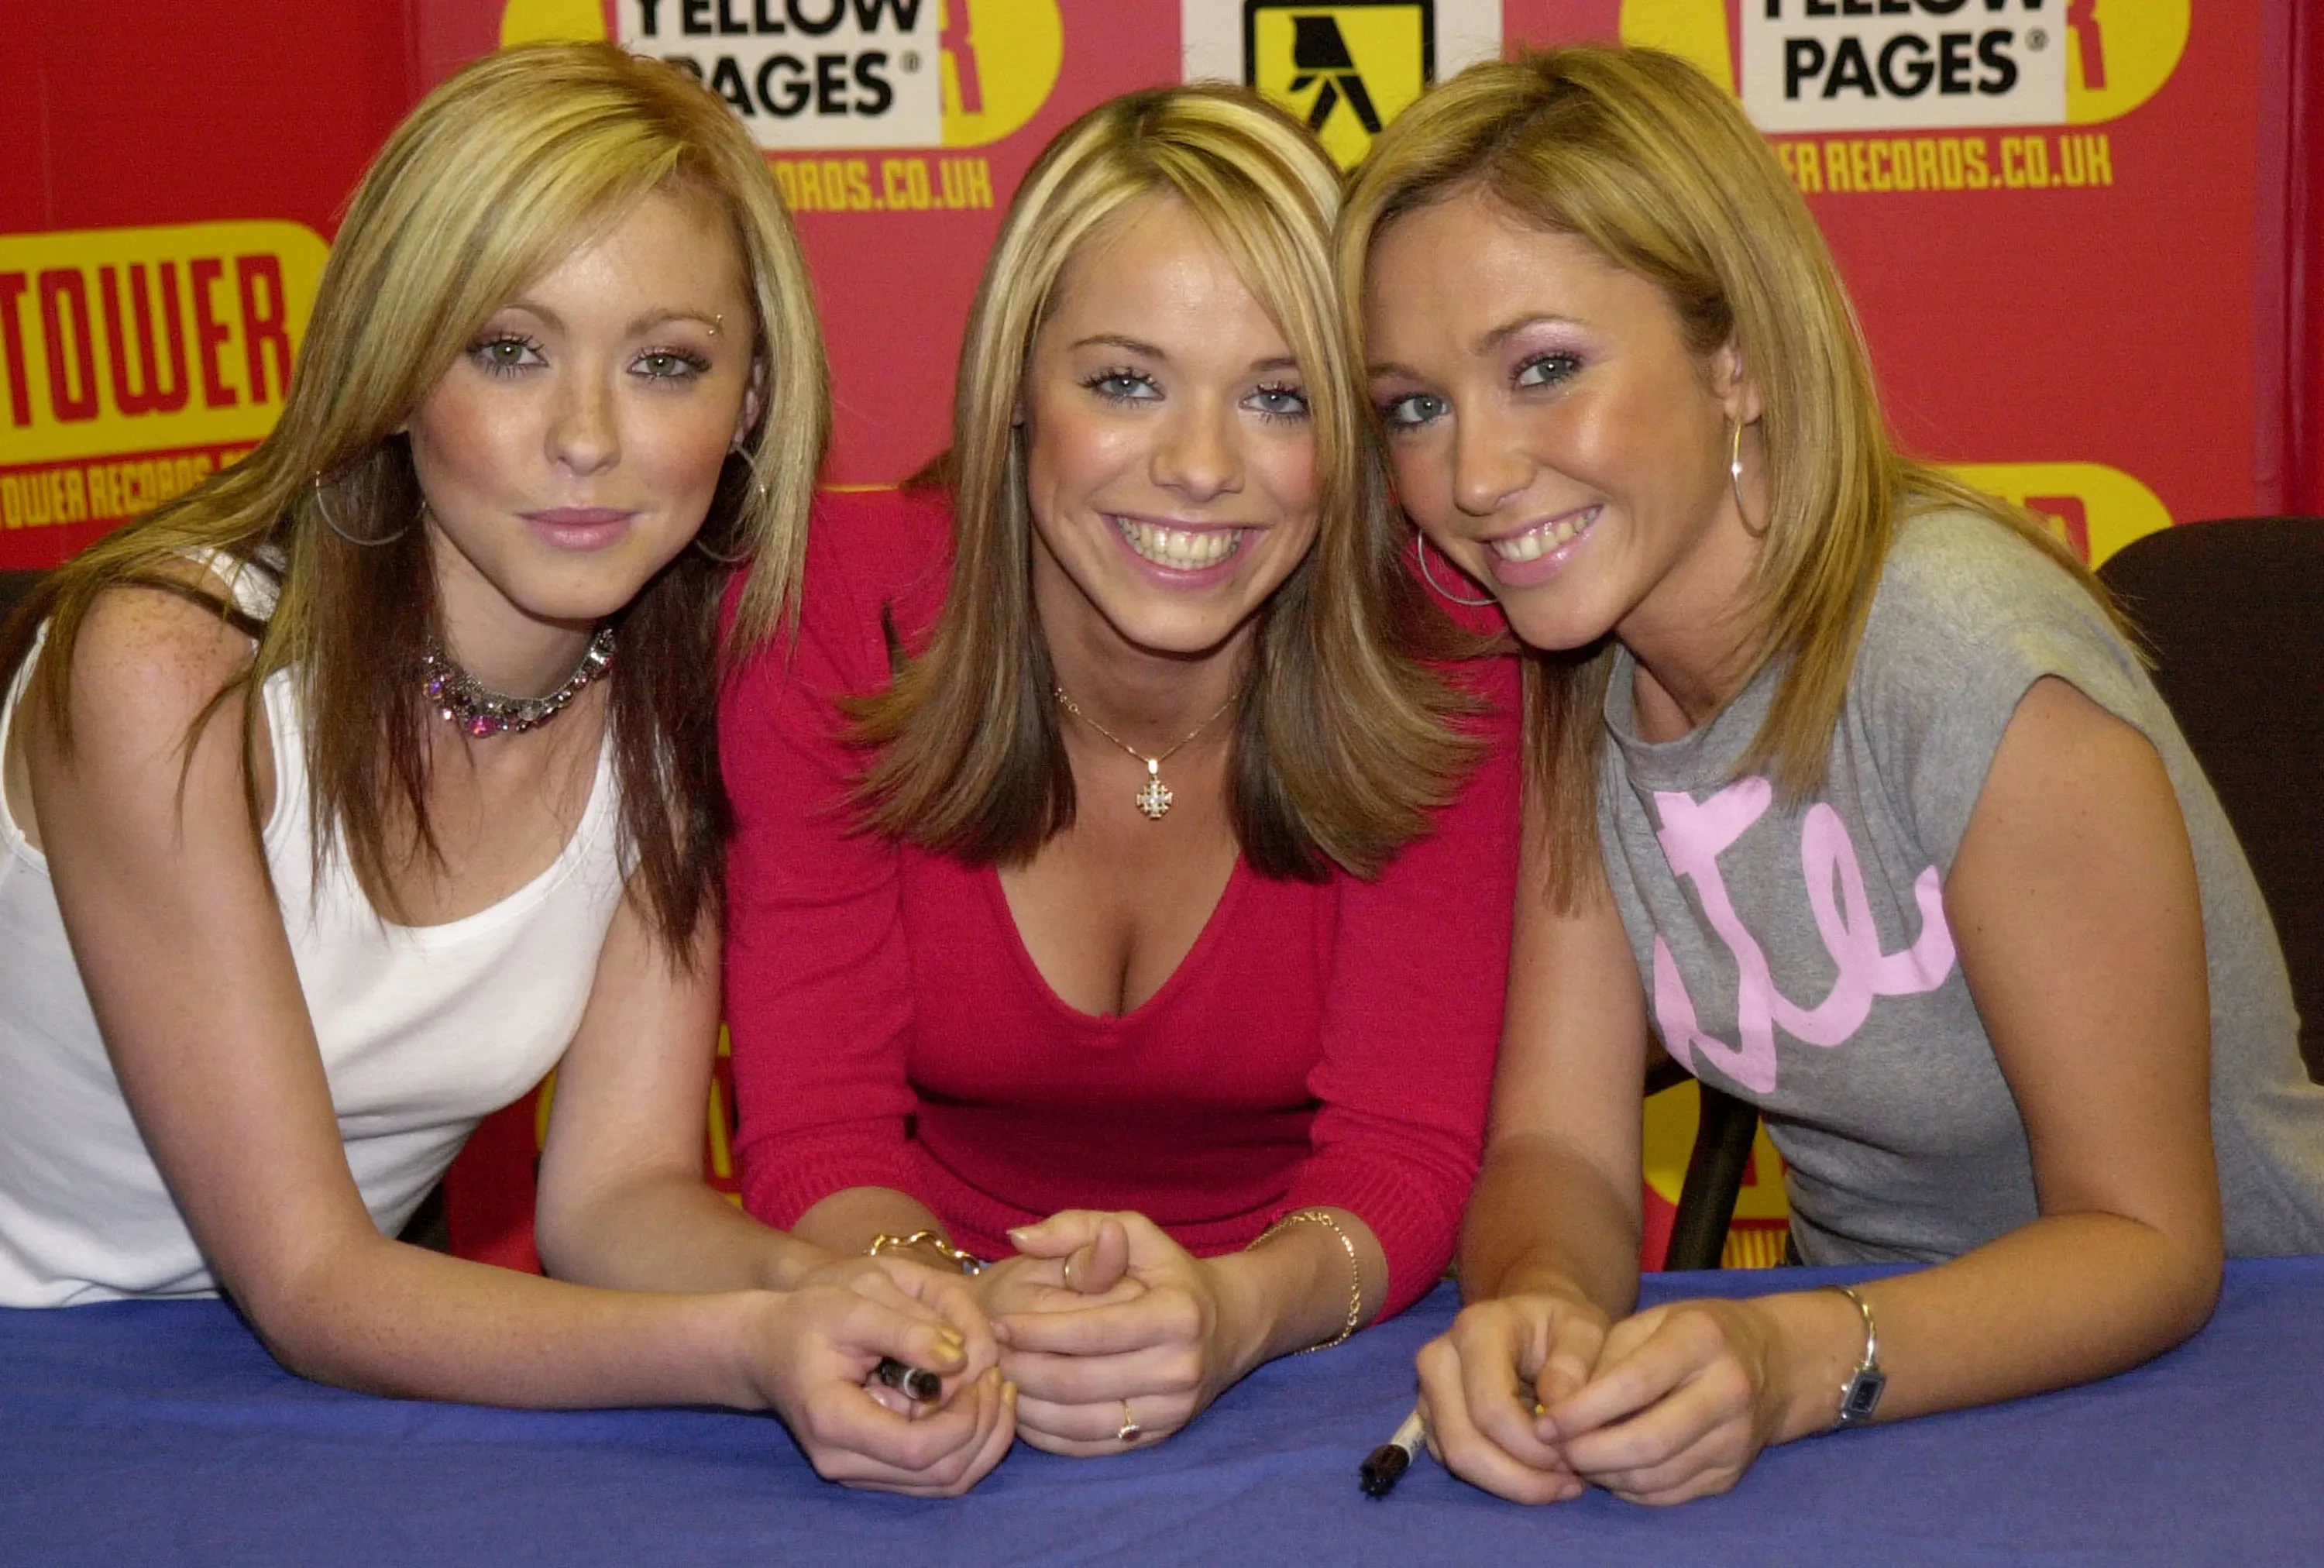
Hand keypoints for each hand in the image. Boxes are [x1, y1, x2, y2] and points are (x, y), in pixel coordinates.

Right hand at [753, 1257, 1015, 1495]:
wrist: (769, 1347)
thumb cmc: (808, 1318)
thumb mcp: (853, 1304)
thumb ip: (906, 1328)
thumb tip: (961, 1356)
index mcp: (834, 1422)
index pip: (918, 1449)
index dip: (964, 1416)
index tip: (981, 1370)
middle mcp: (845, 1462)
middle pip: (942, 1473)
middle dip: (984, 1423)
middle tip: (998, 1372)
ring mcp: (860, 1473)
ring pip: (948, 1481)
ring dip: (986, 1436)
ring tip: (996, 1382)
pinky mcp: (877, 1469)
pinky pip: (939, 1474)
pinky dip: (971, 1442)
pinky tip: (981, 1398)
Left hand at [989, 1210, 1231, 1454]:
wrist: (1225, 1327)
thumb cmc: (1167, 1273)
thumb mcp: (1135, 1233)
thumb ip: (1075, 1228)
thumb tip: (1019, 1237)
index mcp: (1178, 1315)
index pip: (1092, 1331)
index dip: (1036, 1330)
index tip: (998, 1322)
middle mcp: (1181, 1369)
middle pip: (1078, 1381)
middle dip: (1022, 1369)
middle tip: (989, 1354)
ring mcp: (1170, 1411)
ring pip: (1076, 1421)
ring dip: (1027, 1404)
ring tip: (999, 1377)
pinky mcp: (1154, 1440)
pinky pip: (1085, 1446)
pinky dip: (1045, 1431)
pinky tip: (1023, 1404)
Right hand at [1415, 1289, 1608, 1504]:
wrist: (1532, 1319)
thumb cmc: (1560, 1326)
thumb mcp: (1584, 1330)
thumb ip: (1573, 1367)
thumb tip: (1554, 1418)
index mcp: (1476, 1330)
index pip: (1491, 1408)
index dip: (1533, 1446)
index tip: (1575, 1455)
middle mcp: (1439, 1359)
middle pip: (1464, 1444)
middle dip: (1521, 1477)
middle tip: (1571, 1481)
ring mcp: (1428, 1391)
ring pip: (1457, 1460)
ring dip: (1511, 1484)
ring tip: (1561, 1482)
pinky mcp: (1431, 1419)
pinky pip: (1457, 1465)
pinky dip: (1499, 1481)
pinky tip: (1539, 1476)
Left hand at [1545, 1296, 1786, 1504]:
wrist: (1773, 1362)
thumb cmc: (1692, 1334)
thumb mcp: (1649, 1320)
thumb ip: (1602, 1357)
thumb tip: (1556, 1404)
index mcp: (1702, 1339)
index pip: (1636, 1383)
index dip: (1584, 1409)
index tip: (1548, 1421)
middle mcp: (1728, 1391)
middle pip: (1648, 1441)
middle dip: (1589, 1452)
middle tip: (1554, 1448)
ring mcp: (1736, 1438)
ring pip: (1655, 1476)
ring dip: (1604, 1474)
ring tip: (1575, 1456)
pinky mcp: (1732, 1474)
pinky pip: (1668, 1494)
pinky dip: (1628, 1488)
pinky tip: (1608, 1468)